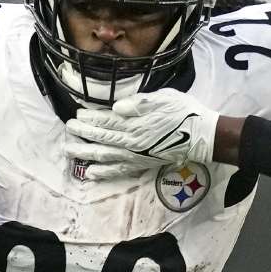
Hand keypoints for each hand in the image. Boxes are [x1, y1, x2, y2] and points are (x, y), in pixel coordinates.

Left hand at [65, 89, 219, 179]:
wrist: (202, 136)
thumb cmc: (184, 113)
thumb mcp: (163, 98)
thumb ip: (139, 103)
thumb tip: (117, 107)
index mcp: (136, 124)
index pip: (107, 120)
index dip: (91, 118)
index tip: (77, 115)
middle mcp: (132, 142)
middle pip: (102, 137)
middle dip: (83, 133)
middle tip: (68, 129)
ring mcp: (135, 156)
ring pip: (105, 155)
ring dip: (86, 153)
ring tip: (69, 150)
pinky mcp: (141, 165)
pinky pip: (118, 171)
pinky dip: (103, 172)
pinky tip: (91, 173)